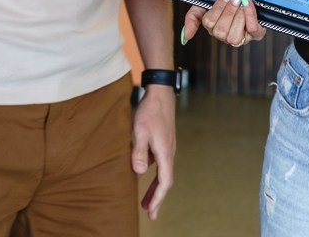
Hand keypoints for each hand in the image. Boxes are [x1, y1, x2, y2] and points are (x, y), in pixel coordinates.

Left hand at [131, 85, 175, 219]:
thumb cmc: (150, 111)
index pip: (165, 182)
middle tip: (151, 215)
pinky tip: (141, 174)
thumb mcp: (140, 131)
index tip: (152, 211)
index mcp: (165, 153)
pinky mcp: (163, 142)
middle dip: (157, 198)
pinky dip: (153, 175)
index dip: (158, 198)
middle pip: (165, 181)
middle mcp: (169, 152)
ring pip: (163, 173)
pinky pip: (159, 164)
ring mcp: (167, 147)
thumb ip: (139, 151)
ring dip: (155, 188)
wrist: (161, 93)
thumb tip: (139, 173)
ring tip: (145, 202)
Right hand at [181, 0, 267, 47]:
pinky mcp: (256, 35)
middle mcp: (225, 36)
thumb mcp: (204, 4)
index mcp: (212, 28)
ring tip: (242, 1)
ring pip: (234, 36)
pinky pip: (253, 30)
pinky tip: (249, 4)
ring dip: (239, 15)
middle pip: (220, 30)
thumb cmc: (224, 1)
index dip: (218, 7)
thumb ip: (192, 18)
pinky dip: (251, 16)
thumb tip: (185, 37)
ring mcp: (240, 38)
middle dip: (229, 10)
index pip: (209, 22)